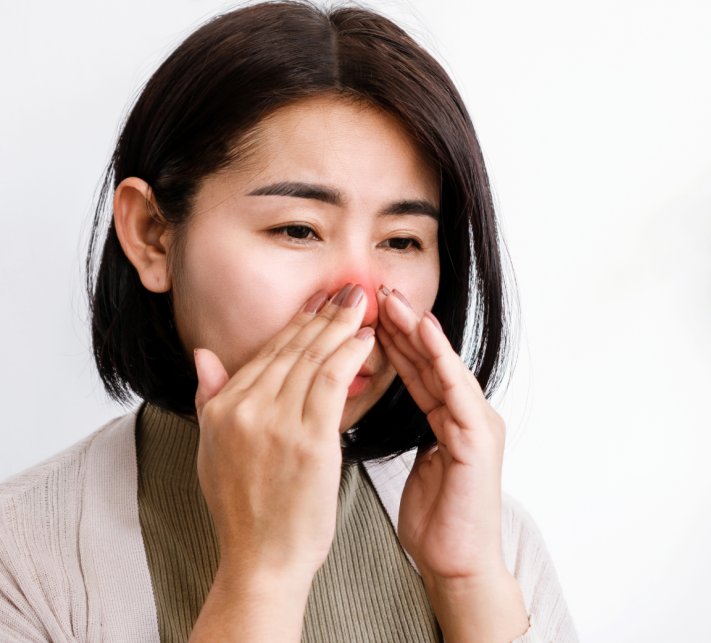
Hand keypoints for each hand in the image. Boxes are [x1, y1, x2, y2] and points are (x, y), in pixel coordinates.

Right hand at [188, 285, 374, 642]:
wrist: (262, 558)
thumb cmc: (246, 511)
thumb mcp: (211, 450)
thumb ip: (209, 399)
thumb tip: (204, 357)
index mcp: (221, 408)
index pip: (265, 353)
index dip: (297, 324)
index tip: (319, 303)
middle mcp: (244, 409)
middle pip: (290, 349)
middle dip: (323, 315)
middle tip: (348, 291)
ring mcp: (274, 423)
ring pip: (312, 358)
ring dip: (341, 326)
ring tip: (363, 304)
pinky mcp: (307, 440)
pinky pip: (330, 381)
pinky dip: (350, 354)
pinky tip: (367, 339)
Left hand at [377, 287, 527, 642]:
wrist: (458, 564)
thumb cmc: (435, 522)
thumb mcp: (411, 464)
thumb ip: (405, 433)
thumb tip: (368, 411)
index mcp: (450, 420)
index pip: (416, 369)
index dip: (391, 340)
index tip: (363, 313)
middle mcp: (468, 414)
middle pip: (431, 360)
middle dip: (403, 325)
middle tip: (375, 291)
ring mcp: (479, 423)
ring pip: (445, 366)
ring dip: (420, 331)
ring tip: (396, 301)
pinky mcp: (481, 438)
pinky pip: (458, 389)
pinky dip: (441, 359)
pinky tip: (424, 333)